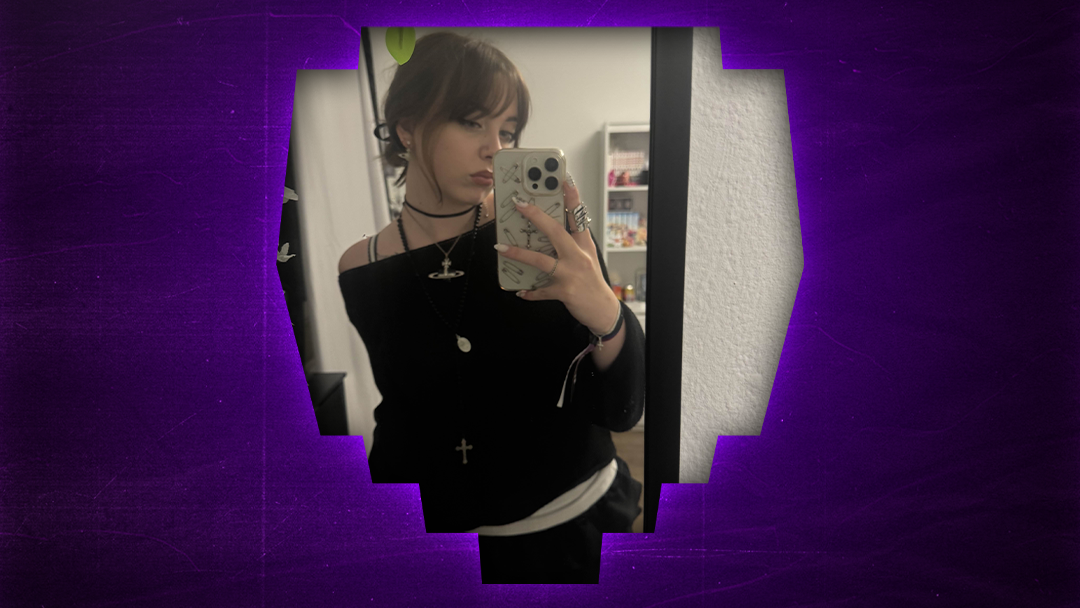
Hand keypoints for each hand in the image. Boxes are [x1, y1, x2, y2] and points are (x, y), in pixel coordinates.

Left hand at [493, 175, 620, 334]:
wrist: (603, 309)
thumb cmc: (591, 281)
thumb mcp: (586, 257)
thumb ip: (571, 243)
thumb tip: (547, 229)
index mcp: (584, 245)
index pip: (577, 216)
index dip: (571, 196)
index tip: (562, 179)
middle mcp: (578, 256)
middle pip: (556, 232)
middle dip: (536, 217)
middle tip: (519, 204)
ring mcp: (571, 274)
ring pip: (541, 261)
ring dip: (519, 254)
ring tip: (501, 248)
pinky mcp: (564, 292)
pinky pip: (541, 290)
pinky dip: (530, 292)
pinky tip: (520, 291)